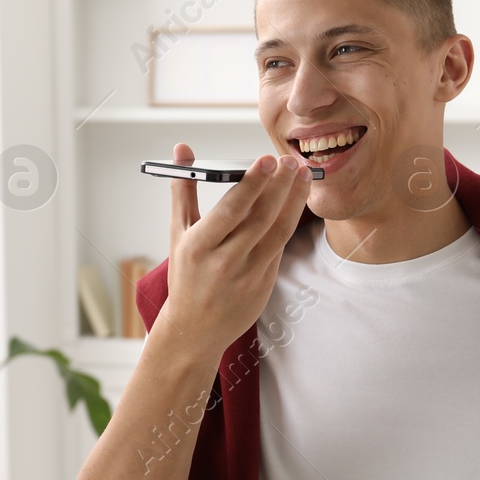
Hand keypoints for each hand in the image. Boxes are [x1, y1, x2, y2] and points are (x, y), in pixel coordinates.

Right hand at [160, 142, 310, 356]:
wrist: (195, 328)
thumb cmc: (186, 275)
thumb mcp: (178, 234)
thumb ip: (183, 190)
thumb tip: (182, 150)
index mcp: (199, 246)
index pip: (231, 210)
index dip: (252, 183)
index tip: (267, 159)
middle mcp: (225, 261)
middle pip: (260, 217)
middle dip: (279, 185)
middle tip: (290, 160)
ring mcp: (248, 274)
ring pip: (278, 231)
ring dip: (294, 200)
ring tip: (302, 174)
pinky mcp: (265, 283)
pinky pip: (280, 246)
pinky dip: (290, 220)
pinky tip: (296, 199)